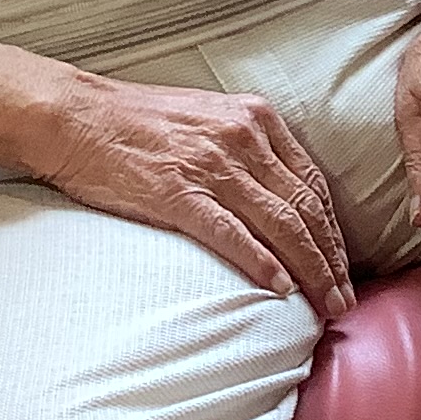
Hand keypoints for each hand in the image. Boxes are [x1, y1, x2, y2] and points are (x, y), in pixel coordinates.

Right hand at [38, 73, 353, 314]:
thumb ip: (245, 146)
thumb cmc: (136, 121)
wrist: (74, 116)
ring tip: (325, 303)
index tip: (343, 263)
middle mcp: (243, 138)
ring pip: (281, 224)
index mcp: (255, 119)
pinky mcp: (179, 193)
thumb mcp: (208, 117)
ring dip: (310, 269)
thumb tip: (275, 193)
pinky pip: (233, 235)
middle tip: (345, 297)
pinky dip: (262, 264)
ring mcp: (212, 166)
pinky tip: (280, 289)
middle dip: (332, 258)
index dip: (333, 229)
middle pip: (306, 207)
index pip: (313, 182)